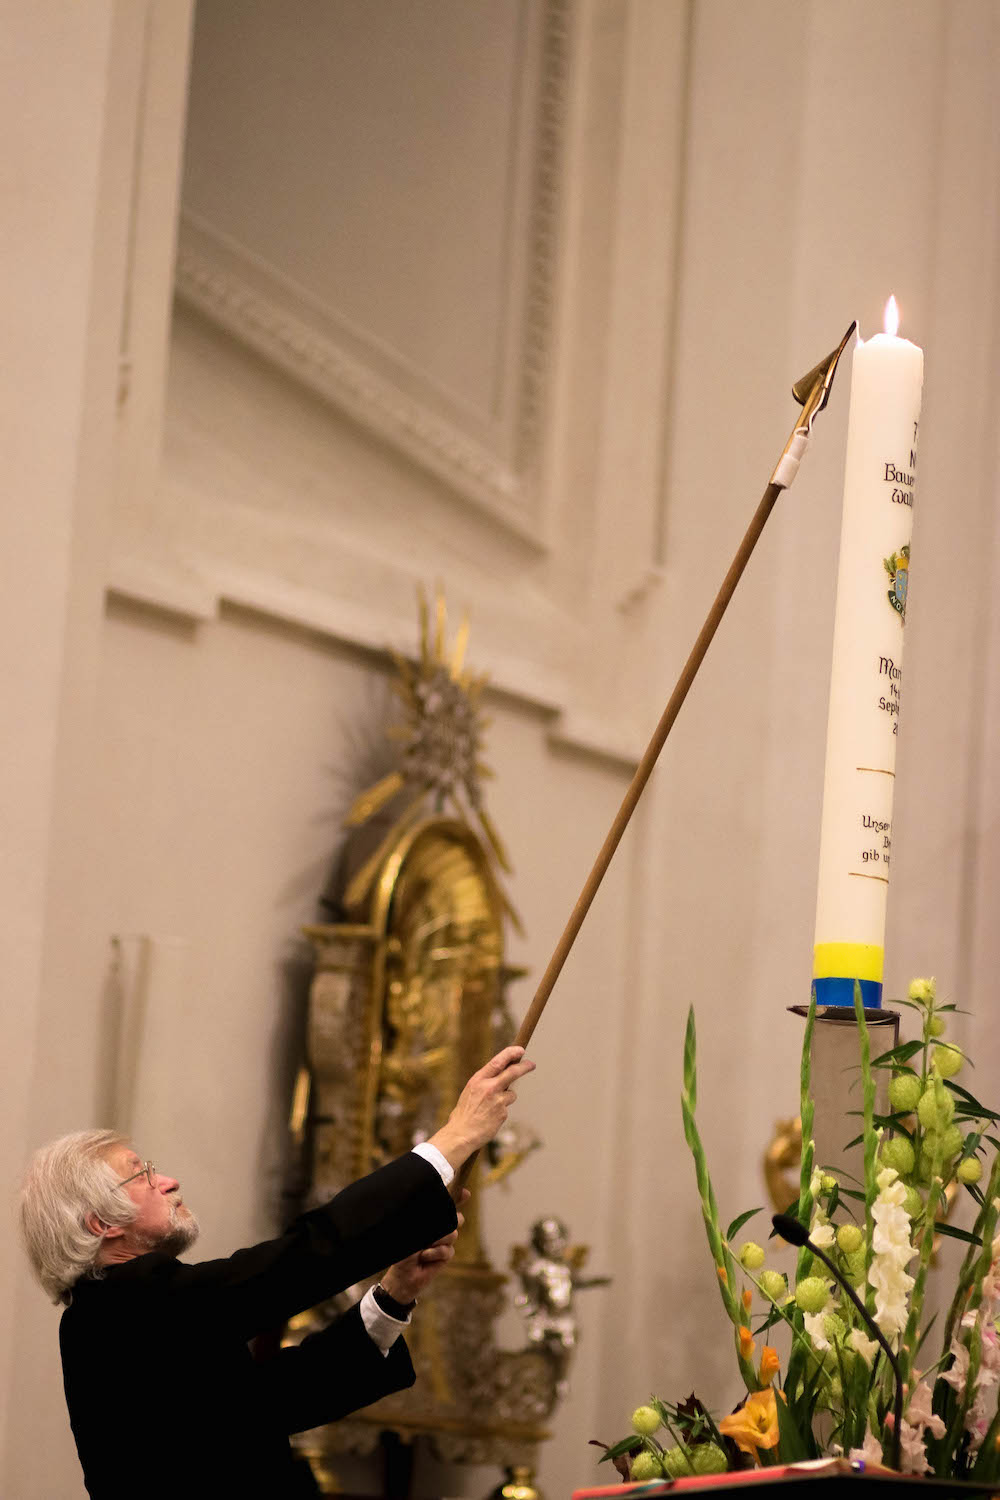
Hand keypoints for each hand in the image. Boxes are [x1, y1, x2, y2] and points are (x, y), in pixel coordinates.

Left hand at [381, 1194, 469, 1302]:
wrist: (402, 1274)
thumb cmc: (403, 1251)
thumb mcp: (413, 1234)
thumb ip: (426, 1224)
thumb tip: (437, 1213)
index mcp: (431, 1220)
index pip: (445, 1205)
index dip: (457, 1197)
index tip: (466, 1193)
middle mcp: (439, 1228)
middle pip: (456, 1218)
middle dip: (454, 1219)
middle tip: (452, 1220)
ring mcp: (444, 1241)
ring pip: (452, 1234)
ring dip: (437, 1241)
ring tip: (423, 1248)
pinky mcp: (446, 1255)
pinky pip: (447, 1250)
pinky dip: (435, 1254)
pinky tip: (425, 1258)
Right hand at [428, 1046, 535, 1171]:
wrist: (461, 1134)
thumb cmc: (464, 1114)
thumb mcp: (470, 1092)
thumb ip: (485, 1083)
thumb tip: (500, 1077)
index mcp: (478, 1080)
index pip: (498, 1061)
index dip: (510, 1054)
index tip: (520, 1050)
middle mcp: (489, 1087)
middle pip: (512, 1072)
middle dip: (524, 1067)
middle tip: (532, 1064)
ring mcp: (497, 1100)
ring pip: (511, 1094)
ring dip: (505, 1099)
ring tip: (490, 1110)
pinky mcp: (502, 1113)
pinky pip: (506, 1109)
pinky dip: (501, 1112)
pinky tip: (490, 1118)